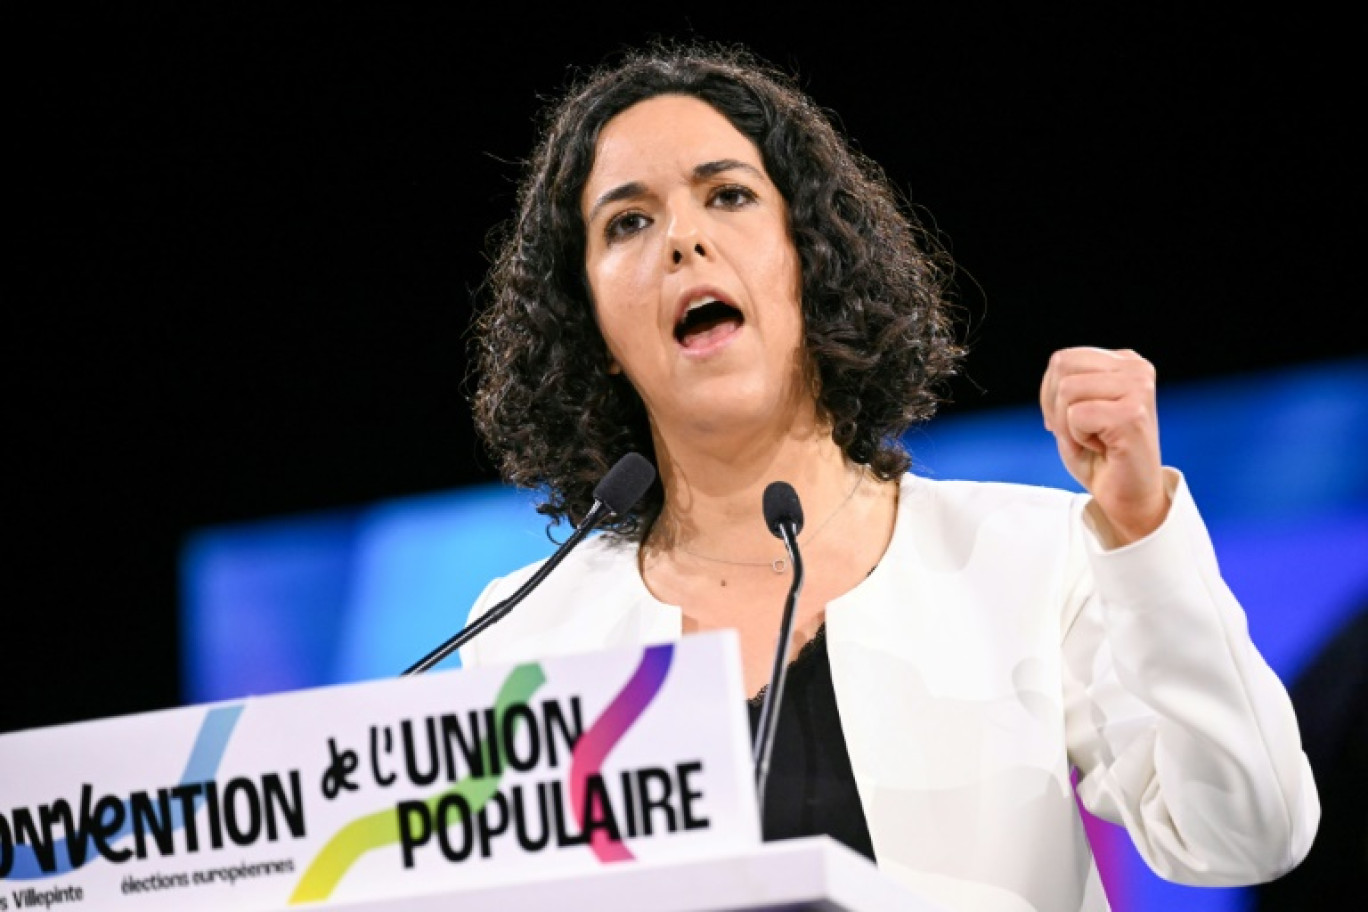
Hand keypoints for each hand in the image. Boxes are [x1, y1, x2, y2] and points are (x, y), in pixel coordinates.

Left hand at [1039, 347, 1169, 544]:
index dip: (1050, 394)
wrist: (1128, 497)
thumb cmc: (1101, 456)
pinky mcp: (1133, 414)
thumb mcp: (1077, 408)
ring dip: (1067, 424)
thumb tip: (1057, 363)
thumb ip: (1068, 380)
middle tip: (1077, 432)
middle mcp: (1137, 370)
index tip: (1069, 421)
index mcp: (1125, 362)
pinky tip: (1102, 448)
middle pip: (1062, 366)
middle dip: (1054, 406)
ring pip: (1066, 389)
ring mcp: (1138, 389)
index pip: (1063, 359)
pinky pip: (1076, 415)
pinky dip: (1078, 438)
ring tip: (1093, 439)